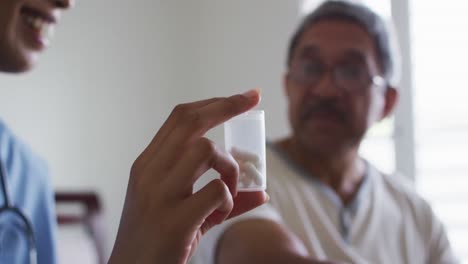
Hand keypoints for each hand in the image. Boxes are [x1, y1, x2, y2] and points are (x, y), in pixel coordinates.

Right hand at [109, 89, 267, 263]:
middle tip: (254, 99)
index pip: (180, 118)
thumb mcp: (182, 209)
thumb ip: (220, 196)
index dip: (214, 102)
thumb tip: (263, 193)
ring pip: (207, 150)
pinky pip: (217, 190)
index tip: (242, 97)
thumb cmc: (159, 239)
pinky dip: (230, 200)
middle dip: (228, 105)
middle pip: (192, 121)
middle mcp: (149, 172)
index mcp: (148, 164)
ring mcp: (160, 194)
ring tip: (229, 191)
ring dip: (230, 168)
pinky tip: (221, 214)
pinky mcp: (175, 219)